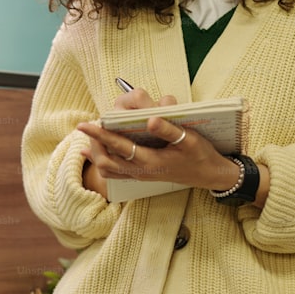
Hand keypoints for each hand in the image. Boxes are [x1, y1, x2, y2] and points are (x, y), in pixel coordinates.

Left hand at [77, 90, 240, 192]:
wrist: (209, 174)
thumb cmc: (200, 154)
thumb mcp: (189, 139)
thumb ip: (169, 129)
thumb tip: (150, 118)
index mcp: (151, 161)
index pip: (119, 146)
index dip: (100, 135)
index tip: (85, 124)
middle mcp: (142, 171)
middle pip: (106, 161)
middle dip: (94, 144)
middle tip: (89, 127)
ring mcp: (141, 175)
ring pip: (108, 169)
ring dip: (97, 153)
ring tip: (91, 137)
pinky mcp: (143, 175)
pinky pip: (115, 172)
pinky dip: (102, 162)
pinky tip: (91, 153)